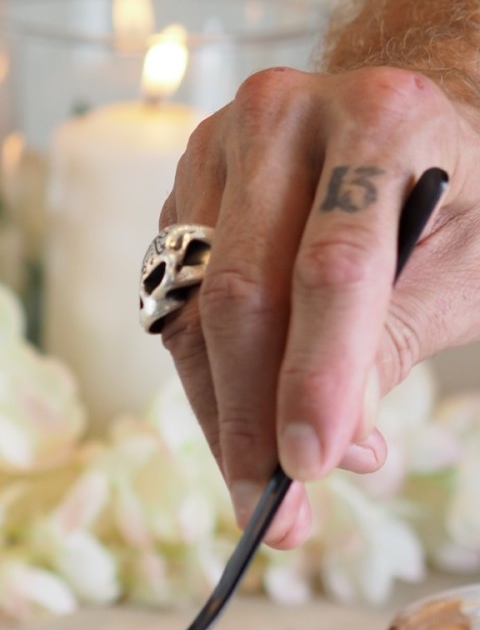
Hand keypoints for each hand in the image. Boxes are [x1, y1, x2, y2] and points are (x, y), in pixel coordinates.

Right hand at [158, 65, 479, 547]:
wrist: (403, 133)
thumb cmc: (454, 203)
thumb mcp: (463, 273)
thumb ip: (392, 350)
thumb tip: (331, 450)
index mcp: (379, 114)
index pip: (332, 264)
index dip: (319, 375)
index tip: (313, 467)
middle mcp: (283, 115)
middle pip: (244, 292)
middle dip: (256, 417)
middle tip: (277, 516)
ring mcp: (216, 150)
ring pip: (198, 314)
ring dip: (225, 420)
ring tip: (266, 499)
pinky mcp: (181, 196)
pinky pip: (178, 316)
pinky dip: (210, 390)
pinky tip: (244, 436)